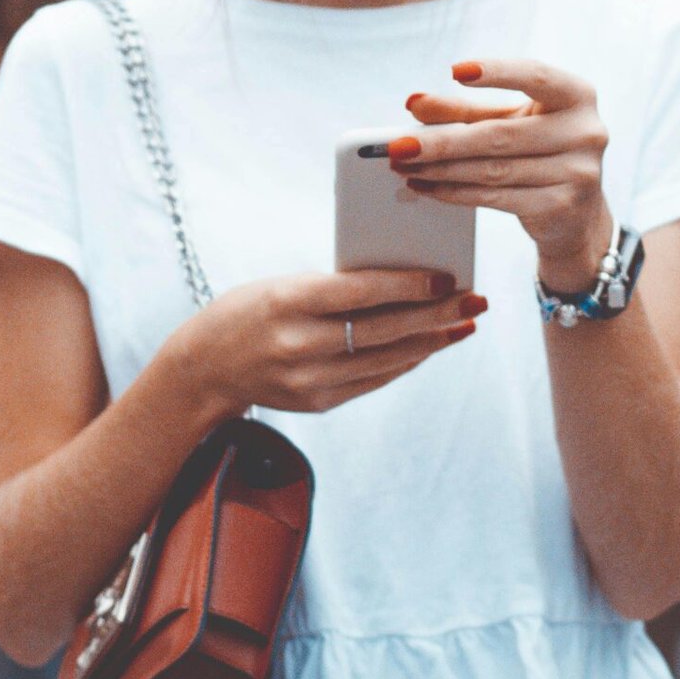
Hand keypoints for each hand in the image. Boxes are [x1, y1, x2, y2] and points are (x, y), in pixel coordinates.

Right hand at [178, 268, 483, 416]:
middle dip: (437, 314)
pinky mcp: (318, 403)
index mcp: (288, 301)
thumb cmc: (250, 310)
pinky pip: (375, 379)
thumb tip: (406, 280)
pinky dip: (407, 360)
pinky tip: (431, 344)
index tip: (448, 275)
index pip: (360, 292)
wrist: (204, 368)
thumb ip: (336, 286)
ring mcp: (309, 380)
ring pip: (388, 359)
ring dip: (433, 341)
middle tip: (475, 299)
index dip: (408, 285)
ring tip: (465, 322)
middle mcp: (300, 345)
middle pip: (384, 329)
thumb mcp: (284, 285)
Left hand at [393, 58, 612, 290]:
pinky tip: (428, 186)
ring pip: (493, 169)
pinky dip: (455, 192)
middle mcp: (586, 131)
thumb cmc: (538, 151)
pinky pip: (496, 197)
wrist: (576, 214)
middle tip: (398, 144)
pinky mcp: (562, 206)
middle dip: (442, 140)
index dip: (497, 72)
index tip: (454, 71)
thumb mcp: (508, 121)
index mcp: (577, 95)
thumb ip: (462, 110)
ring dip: (441, 169)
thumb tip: (413, 102)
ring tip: (404, 165)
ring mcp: (578, 172)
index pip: (536, 76)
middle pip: (500, 134)